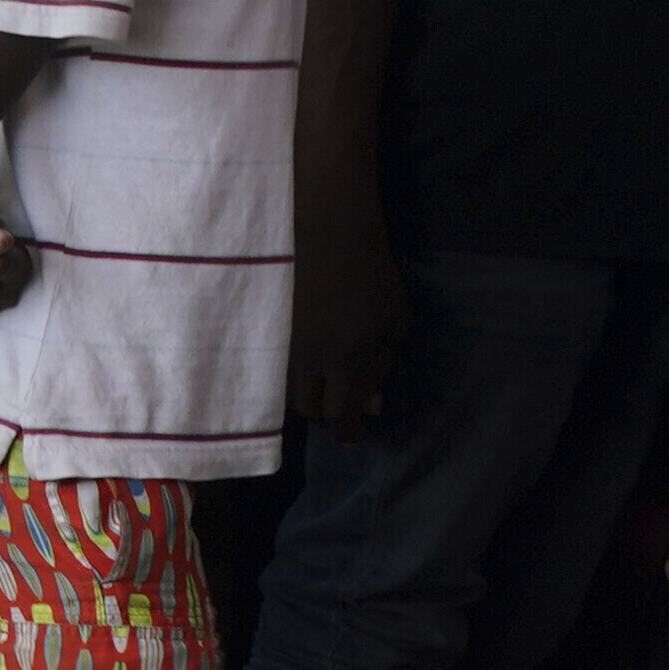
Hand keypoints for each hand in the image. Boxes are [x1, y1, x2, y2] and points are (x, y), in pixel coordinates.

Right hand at [287, 226, 406, 436]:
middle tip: (345, 408)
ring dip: (310, 396)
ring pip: (289, 392)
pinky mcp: (273, 331)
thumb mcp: (394, 322)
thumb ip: (382, 367)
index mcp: (345, 360)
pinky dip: (297, 376)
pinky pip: (281, 369)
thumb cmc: (373, 276)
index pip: (340, 416)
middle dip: (328, 416)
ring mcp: (286, 345)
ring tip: (328, 384)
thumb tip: (373, 406)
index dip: (348, 433)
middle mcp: (309, 361)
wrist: (330, 233)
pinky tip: (312, 363)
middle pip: (310, 410)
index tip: (357, 436)